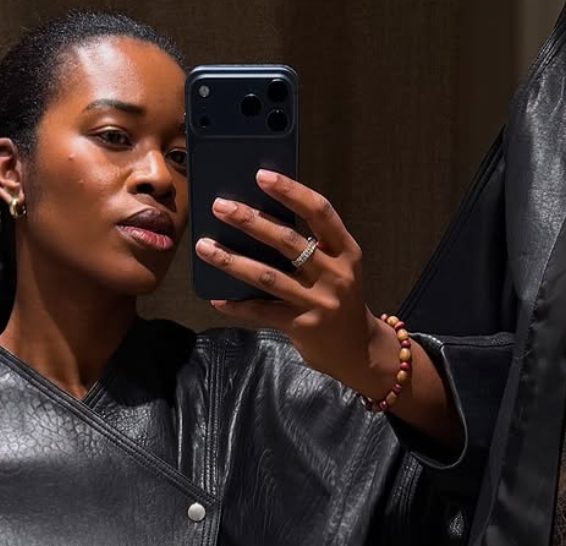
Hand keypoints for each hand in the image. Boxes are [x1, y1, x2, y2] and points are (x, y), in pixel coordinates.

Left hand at [194, 170, 399, 399]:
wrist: (361, 350)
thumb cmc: (340, 301)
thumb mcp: (338, 269)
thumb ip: (312, 248)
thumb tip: (260, 222)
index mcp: (346, 251)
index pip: (319, 211)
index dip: (291, 191)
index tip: (262, 176)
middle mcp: (334, 274)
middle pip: (287, 241)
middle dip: (249, 220)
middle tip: (220, 206)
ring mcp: (318, 302)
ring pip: (267, 276)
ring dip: (231, 260)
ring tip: (205, 247)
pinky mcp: (302, 326)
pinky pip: (262, 312)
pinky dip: (237, 305)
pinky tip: (216, 298)